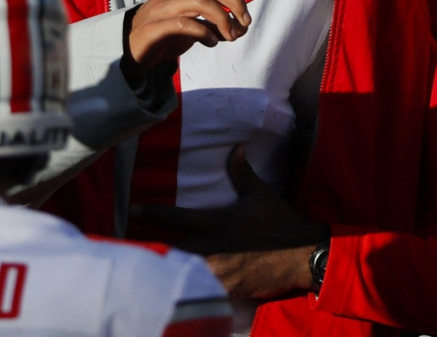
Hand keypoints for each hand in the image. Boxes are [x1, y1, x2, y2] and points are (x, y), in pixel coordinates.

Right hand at [123, 0, 249, 77]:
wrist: (128, 52)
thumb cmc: (162, 36)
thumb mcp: (190, 26)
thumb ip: (211, 23)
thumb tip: (240, 27)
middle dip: (234, 1)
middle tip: (244, 23)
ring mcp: (160, 10)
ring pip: (199, 2)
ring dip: (222, 20)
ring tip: (230, 36)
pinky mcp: (154, 28)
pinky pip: (183, 24)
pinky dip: (204, 33)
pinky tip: (211, 42)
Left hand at [131, 146, 328, 298]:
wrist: (305, 256)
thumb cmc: (280, 222)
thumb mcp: (260, 194)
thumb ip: (242, 173)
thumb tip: (235, 147)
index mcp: (218, 222)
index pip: (178, 216)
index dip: (153, 213)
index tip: (132, 210)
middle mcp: (216, 247)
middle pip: (175, 250)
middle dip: (155, 250)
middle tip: (131, 248)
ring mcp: (222, 270)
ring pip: (187, 273)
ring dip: (170, 270)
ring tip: (147, 268)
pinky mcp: (232, 287)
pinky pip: (204, 289)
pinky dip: (191, 287)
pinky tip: (176, 287)